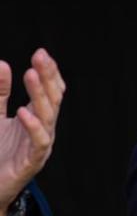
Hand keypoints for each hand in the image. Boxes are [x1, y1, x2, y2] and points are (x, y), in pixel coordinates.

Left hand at [0, 49, 65, 213]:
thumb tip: (3, 64)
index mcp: (38, 118)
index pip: (51, 91)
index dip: (49, 73)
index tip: (41, 53)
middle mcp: (44, 129)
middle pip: (53, 99)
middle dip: (48, 77)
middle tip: (40, 57)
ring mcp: (40, 145)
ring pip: (48, 116)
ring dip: (40, 94)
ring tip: (31, 75)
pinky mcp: (32, 161)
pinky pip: (38, 141)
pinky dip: (33, 126)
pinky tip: (23, 111)